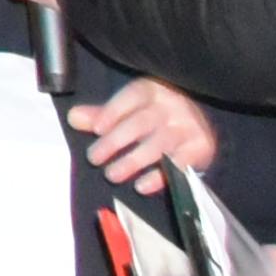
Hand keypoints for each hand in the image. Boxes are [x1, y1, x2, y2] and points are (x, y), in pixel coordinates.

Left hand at [71, 77, 219, 197]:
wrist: (199, 126)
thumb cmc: (155, 116)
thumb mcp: (129, 110)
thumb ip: (102, 115)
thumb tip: (74, 117)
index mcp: (154, 89)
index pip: (132, 96)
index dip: (113, 111)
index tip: (96, 129)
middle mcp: (174, 105)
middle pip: (142, 122)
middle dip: (115, 141)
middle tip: (94, 158)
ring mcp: (189, 127)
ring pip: (158, 145)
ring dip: (133, 161)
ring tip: (111, 175)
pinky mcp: (201, 148)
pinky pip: (179, 164)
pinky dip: (160, 177)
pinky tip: (141, 186)